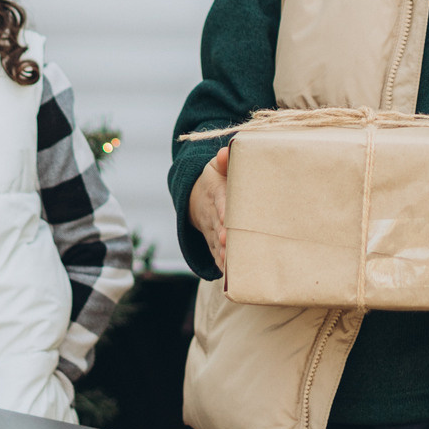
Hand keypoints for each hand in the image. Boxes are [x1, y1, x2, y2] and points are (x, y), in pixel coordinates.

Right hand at [189, 146, 231, 272]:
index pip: (220, 200)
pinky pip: (217, 256)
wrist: (197, 198)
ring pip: (217, 244)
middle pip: (218, 226)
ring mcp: (212, 231)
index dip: (223, 209)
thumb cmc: (217, 179)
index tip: (226, 217)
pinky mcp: (214, 244)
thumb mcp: (218, 166)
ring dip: (223, 254)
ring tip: (230, 263)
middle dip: (223, 235)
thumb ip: (224, 160)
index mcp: (216, 193)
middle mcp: (212, 215)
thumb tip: (226, 152)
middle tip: (229, 243)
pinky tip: (231, 276)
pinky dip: (222, 266)